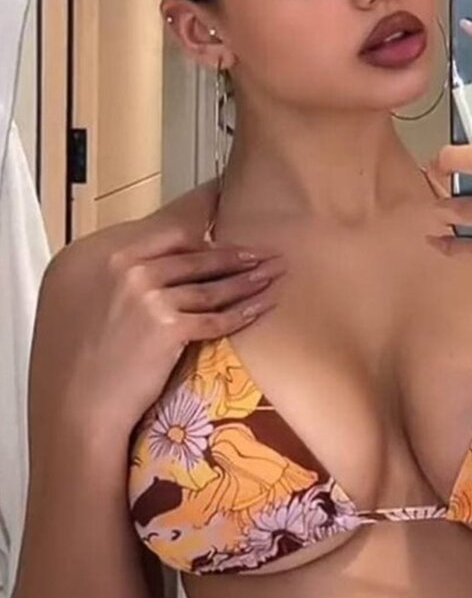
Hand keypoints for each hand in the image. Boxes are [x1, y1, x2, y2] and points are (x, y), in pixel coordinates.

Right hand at [45, 219, 284, 435]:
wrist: (74, 404)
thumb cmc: (73, 355)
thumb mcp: (78, 295)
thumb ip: (115, 269)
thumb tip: (156, 255)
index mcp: (100, 251)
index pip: (164, 224)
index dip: (202, 208)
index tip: (226, 193)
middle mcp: (123, 265)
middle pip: (194, 251)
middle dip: (233, 250)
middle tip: (263, 249)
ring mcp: (146, 295)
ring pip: (210, 282)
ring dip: (248, 278)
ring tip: (272, 272)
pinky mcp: (166, 328)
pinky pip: (215, 317)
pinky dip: (243, 312)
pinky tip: (261, 306)